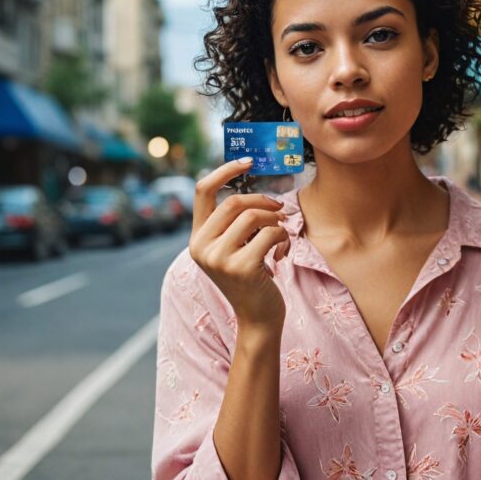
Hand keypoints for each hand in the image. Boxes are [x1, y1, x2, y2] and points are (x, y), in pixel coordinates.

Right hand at [189, 158, 291, 332]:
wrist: (258, 318)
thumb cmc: (252, 278)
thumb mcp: (235, 248)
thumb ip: (234, 224)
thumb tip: (256, 192)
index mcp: (197, 238)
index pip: (203, 191)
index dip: (225, 171)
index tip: (247, 161)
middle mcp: (201, 247)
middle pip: (234, 202)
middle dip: (263, 202)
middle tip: (280, 210)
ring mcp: (219, 258)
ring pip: (253, 216)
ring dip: (275, 220)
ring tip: (281, 233)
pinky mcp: (241, 267)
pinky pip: (270, 233)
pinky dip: (283, 237)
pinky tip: (282, 252)